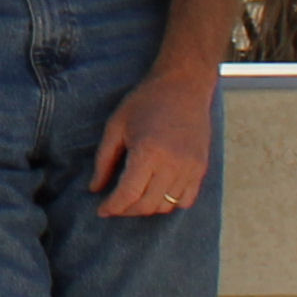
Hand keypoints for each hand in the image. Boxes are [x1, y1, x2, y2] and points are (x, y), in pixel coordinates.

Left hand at [91, 68, 214, 216]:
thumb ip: (104, 160)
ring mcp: (190, 168)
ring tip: (133, 198)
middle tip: (114, 204)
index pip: (128, 194)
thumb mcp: (116, 127)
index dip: (112, 206)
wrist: (183, 86)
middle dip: (127, 210)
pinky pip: (187, 199)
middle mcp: (172, 164)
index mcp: (148, 153)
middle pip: (147, 205)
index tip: (101, 210)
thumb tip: (94, 188)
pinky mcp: (201, 167)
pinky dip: (170, 203)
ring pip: (167, 205)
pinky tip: (156, 193)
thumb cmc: (145, 102)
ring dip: (147, 208)